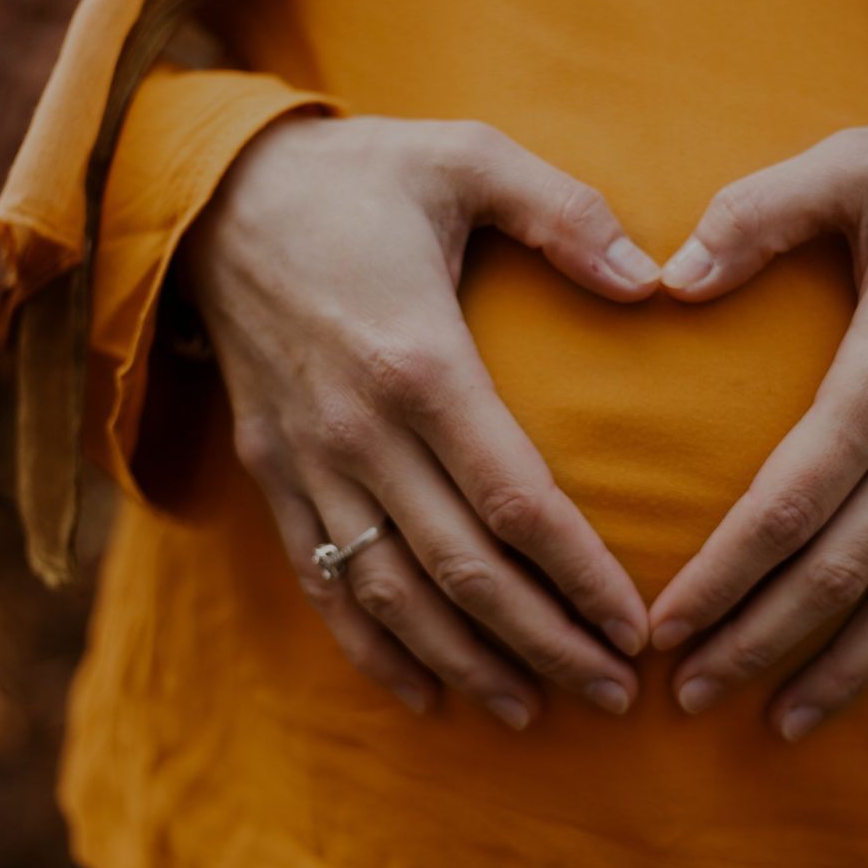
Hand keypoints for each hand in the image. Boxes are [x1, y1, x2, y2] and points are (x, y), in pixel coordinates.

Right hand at [182, 115, 663, 728]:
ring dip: (466, 664)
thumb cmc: (360, 175)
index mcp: (419, 361)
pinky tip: (425, 695)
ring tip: (535, 711)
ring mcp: (308, 463)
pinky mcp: (273, 474)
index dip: (580, 575)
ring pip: (392, 597)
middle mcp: (359, 431)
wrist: (213, 195)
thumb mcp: (466, 155)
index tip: (638, 626)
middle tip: (615, 694)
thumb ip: (565, 212)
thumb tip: (655, 283)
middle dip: (545, 644)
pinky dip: (372, 650)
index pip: (515, 502)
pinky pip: (321, 584)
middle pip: (462, 572)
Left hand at [647, 109, 867, 738]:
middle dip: (760, 644)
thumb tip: (668, 276)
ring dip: (849, 668)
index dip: (723, 579)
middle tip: (690, 697)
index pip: (788, 508)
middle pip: (841, 574)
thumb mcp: (855, 165)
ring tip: (785, 724)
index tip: (665, 631)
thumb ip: (754, 216)